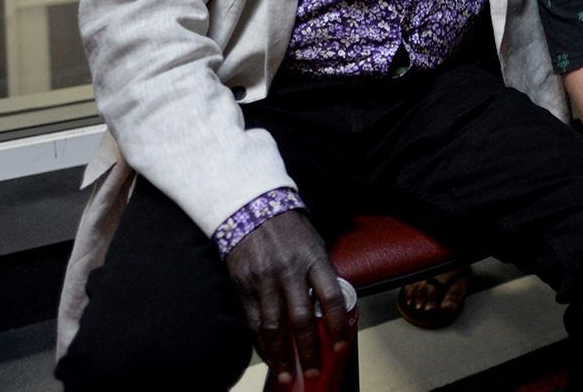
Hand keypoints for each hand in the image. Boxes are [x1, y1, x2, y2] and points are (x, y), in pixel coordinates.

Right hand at [225, 210, 349, 386]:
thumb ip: (322, 274)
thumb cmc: (290, 229)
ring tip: (289, 375)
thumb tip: (331, 308)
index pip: (330, 297)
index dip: (336, 326)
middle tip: (314, 371)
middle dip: (308, 350)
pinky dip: (261, 343)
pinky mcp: (243, 286)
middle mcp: (288, 271)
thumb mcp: (314, 243)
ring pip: (273, 326)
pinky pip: (253, 321)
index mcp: (313, 258)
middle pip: (300, 319)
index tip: (339, 347)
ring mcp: (263, 280)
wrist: (250, 208)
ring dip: (281, 355)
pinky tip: (269, 357)